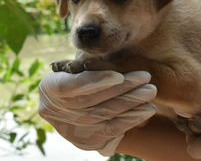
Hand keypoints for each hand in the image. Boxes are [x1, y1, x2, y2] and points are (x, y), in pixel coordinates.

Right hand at [38, 70, 156, 155]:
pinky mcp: (88, 141)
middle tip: (145, 77)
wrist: (68, 109)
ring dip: (131, 102)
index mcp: (51, 87)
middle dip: (123, 88)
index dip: (96, 81)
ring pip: (105, 114)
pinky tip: (148, 109)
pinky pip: (113, 129)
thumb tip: (105, 59)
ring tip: (150, 90)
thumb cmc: (76, 77)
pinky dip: (132, 119)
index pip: (73, 85)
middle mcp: (57, 112)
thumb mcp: (75, 67)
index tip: (118, 76)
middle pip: (94, 100)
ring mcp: (73, 129)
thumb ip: (88, 65)